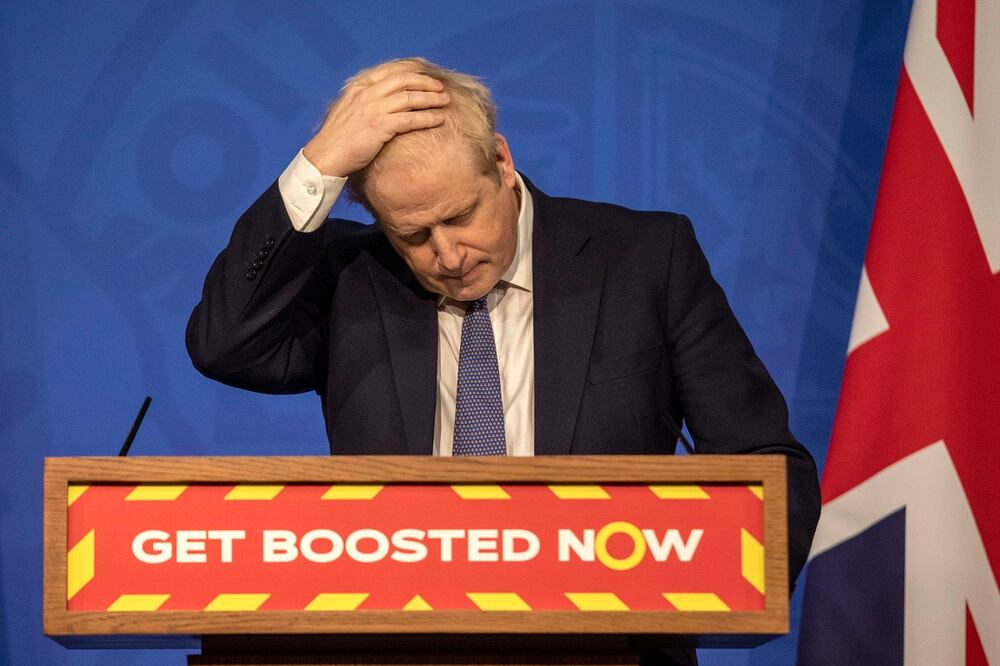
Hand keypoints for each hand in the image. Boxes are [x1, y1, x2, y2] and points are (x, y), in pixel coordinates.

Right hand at [303, 62, 449, 176]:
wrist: (326, 156)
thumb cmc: (337, 139)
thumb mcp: (348, 110)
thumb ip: (364, 101)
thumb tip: (383, 101)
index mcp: (359, 87)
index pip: (390, 72)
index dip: (412, 72)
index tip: (425, 77)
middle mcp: (367, 94)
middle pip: (403, 80)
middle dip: (425, 83)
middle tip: (440, 88)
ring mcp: (373, 109)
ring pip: (410, 98)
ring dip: (431, 99)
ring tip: (445, 101)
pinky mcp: (380, 126)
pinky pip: (410, 119)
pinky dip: (427, 118)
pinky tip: (439, 119)